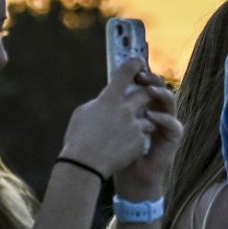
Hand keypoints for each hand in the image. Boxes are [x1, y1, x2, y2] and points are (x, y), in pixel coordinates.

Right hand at [60, 60, 157, 180]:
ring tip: (132, 128)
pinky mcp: (140, 141)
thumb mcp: (83, 113)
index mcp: (109, 99)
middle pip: (147, 92)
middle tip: (147, 93)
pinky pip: (145, 135)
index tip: (139, 63)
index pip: (127, 73)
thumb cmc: (78, 138)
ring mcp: (135, 126)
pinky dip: (138, 138)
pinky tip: (127, 145)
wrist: (84, 166)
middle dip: (148, 92)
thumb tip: (107, 98)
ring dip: (144, 119)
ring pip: (149, 116)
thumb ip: (100, 102)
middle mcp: (125, 110)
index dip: (135, 64)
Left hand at [113, 69, 181, 201]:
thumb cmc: (117, 151)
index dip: (141, 74)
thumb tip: (103, 91)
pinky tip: (150, 115)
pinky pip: (174, 124)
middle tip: (142, 75)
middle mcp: (157, 110)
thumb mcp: (111, 126)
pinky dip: (163, 118)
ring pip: (171, 101)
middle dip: (153, 79)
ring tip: (149, 90)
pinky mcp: (172, 138)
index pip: (145, 84)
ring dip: (161, 93)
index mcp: (142, 105)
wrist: (128, 176)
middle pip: (160, 87)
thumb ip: (111, 110)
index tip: (131, 67)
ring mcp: (166, 123)